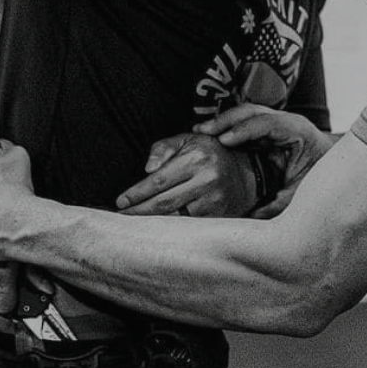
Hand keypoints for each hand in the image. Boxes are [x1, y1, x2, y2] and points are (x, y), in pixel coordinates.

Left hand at [115, 134, 256, 216]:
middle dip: (139, 211)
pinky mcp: (217, 216)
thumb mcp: (187, 140)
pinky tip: (156, 226)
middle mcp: (207, 179)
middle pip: (164, 202)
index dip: (137, 193)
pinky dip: (169, 227)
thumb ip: (163, 149)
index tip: (121, 201)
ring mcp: (214, 200)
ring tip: (133, 222)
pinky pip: (187, 225)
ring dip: (151, 221)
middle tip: (121, 215)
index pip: (159, 180)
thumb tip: (147, 169)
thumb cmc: (209, 154)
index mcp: (197, 158)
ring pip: (174, 216)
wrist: (245, 173)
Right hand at [193, 104, 336, 212]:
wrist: (332, 161)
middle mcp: (284, 122)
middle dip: (226, 120)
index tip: (224, 140)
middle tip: (203, 131)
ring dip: (222, 122)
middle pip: (252, 111)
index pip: (268, 123)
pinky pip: (243, 123)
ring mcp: (273, 122)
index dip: (245, 129)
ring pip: (244, 114)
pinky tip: (209, 136)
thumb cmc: (320, 175)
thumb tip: (252, 217)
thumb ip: (279, 203)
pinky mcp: (264, 129)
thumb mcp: (303, 192)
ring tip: (199, 132)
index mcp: (297, 131)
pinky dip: (226, 128)